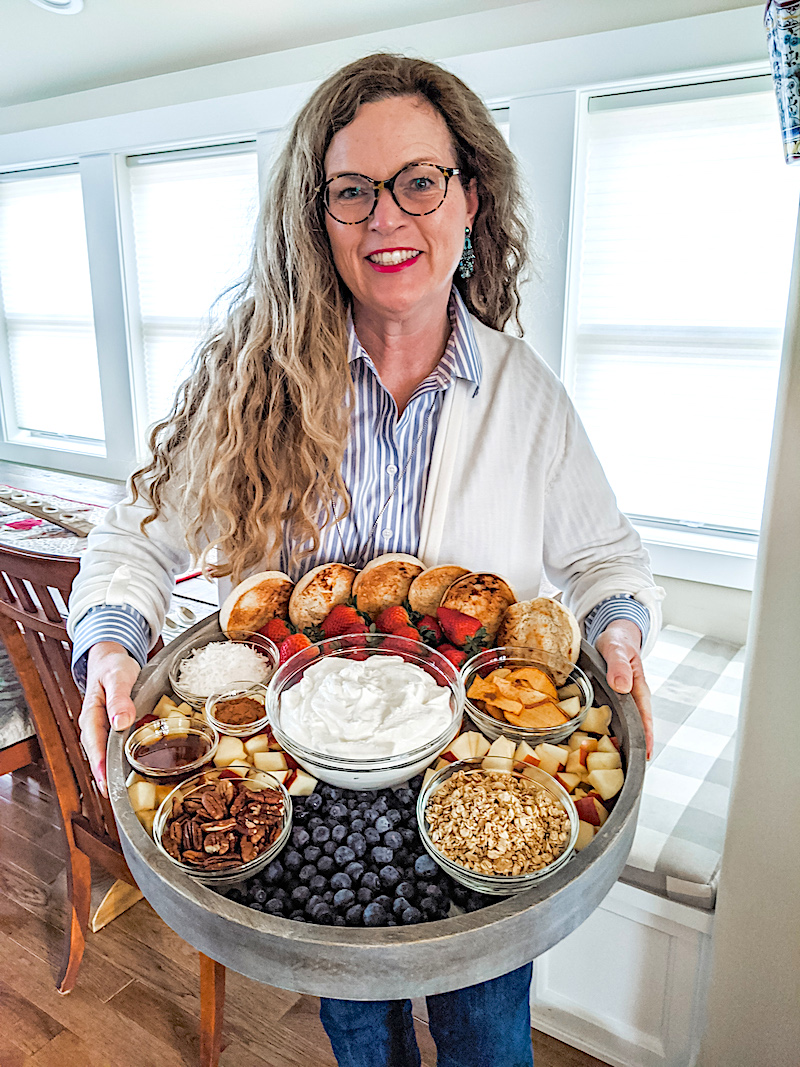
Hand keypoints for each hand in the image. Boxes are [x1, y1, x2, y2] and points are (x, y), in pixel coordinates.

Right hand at [78, 642, 140, 797]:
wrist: (110, 659)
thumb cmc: (113, 666)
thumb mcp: (119, 676)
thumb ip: (120, 698)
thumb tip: (121, 722)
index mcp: (91, 713)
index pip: (94, 744)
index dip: (100, 765)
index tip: (106, 782)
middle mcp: (93, 724)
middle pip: (96, 754)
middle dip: (104, 776)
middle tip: (115, 796)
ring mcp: (100, 728)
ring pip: (103, 753)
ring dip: (110, 772)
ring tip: (120, 792)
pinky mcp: (110, 728)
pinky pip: (112, 747)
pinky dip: (117, 761)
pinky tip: (127, 772)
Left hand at [594, 619, 652, 758]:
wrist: (614, 635)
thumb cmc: (618, 641)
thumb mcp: (617, 649)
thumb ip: (619, 666)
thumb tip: (622, 686)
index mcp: (637, 688)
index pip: (644, 717)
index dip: (646, 737)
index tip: (646, 756)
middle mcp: (631, 697)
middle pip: (635, 726)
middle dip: (633, 747)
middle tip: (628, 769)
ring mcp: (621, 700)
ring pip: (623, 724)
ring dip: (619, 741)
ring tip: (614, 764)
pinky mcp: (610, 699)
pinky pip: (610, 718)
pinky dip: (605, 731)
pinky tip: (596, 743)